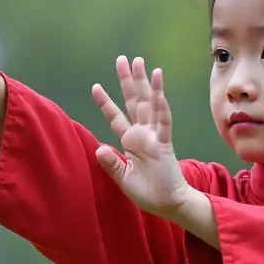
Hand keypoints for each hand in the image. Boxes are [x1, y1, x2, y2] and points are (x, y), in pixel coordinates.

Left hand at [92, 56, 192, 219]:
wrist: (168, 204)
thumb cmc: (147, 192)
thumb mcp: (123, 179)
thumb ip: (111, 164)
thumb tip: (98, 148)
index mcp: (130, 142)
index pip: (116, 117)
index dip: (106, 103)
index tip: (95, 86)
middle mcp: (142, 134)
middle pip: (133, 102)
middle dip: (128, 81)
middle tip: (122, 59)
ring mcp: (154, 136)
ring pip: (148, 103)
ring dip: (144, 82)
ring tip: (139, 62)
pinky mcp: (164, 142)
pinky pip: (163, 118)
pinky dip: (160, 100)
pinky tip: (158, 82)